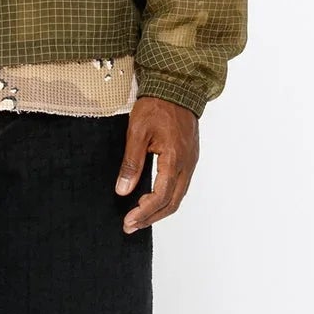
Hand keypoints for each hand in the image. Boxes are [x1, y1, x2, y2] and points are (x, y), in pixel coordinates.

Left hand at [115, 96, 198, 232]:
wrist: (177, 87)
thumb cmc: (157, 106)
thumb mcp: (137, 132)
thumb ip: (131, 163)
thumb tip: (123, 190)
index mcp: (175, 158)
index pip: (161, 196)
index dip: (144, 212)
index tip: (128, 221)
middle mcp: (187, 164)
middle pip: (172, 202)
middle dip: (151, 217)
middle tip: (130, 226)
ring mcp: (190, 162)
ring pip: (178, 196)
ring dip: (159, 210)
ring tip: (138, 218)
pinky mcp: (189, 158)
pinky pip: (180, 186)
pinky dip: (166, 198)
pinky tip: (151, 200)